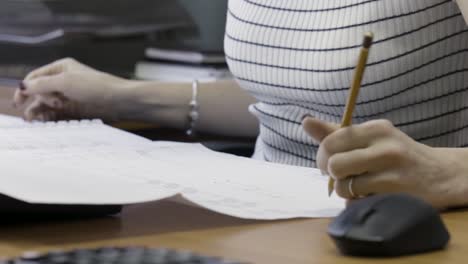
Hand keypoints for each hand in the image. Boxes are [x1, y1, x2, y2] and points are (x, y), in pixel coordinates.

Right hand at [13, 58, 131, 121]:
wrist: (120, 100)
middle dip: (36, 100)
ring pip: (48, 102)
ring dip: (40, 110)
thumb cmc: (97, 87)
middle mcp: (64, 80)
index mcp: (61, 68)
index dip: (25, 88)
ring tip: (36, 119)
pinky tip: (46, 121)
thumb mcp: (66, 82)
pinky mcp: (76, 107)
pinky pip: (58, 112)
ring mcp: (70, 95)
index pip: (36, 77)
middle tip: (34, 113)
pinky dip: (50, 116)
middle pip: (40, 91)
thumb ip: (43, 84)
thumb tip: (23, 86)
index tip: (18, 101)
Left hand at [302, 117, 467, 208]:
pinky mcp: (396, 196)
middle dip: (332, 174)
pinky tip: (370, 195)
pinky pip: (358, 203)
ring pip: (344, 187)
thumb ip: (336, 132)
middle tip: (342, 175)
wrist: (439, 174)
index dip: (323, 155)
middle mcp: (386, 148)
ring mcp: (393, 174)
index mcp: (376, 128)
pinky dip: (357, 202)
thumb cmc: (395, 154)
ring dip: (345, 190)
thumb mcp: (370, 137)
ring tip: (359, 185)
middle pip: (334, 165)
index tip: (330, 161)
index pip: (331, 141)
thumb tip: (305, 121)